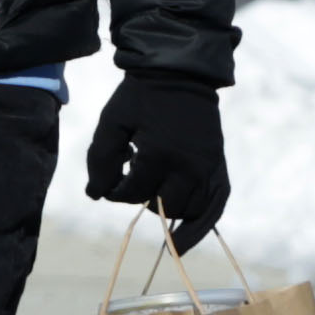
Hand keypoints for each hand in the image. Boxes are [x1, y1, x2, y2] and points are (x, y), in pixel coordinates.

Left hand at [83, 69, 230, 249]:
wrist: (180, 72)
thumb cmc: (140, 96)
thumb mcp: (111, 121)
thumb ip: (99, 159)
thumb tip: (95, 195)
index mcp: (159, 153)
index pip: (132, 193)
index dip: (115, 189)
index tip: (110, 177)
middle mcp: (188, 166)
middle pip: (160, 206)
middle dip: (141, 197)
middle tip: (134, 177)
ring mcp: (208, 167)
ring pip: (186, 210)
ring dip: (167, 208)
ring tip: (155, 190)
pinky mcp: (219, 166)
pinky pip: (215, 208)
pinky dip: (200, 227)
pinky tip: (181, 242)